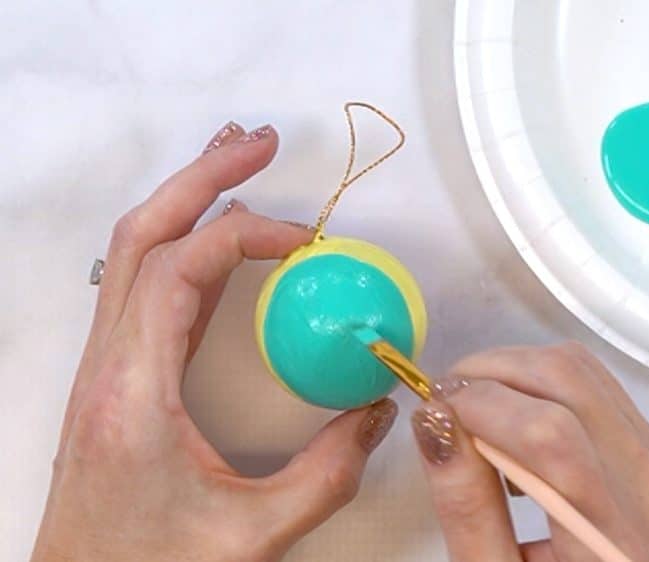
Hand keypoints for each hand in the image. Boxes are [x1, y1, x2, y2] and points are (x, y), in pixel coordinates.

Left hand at [32, 122, 397, 561]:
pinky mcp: (120, 373)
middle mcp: (109, 364)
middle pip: (144, 234)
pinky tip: (224, 243)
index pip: (180, 270)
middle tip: (258, 144)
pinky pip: (150, 287)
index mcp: (132, 390)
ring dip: (189, 200)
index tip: (303, 241)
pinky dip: (188, 247)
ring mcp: (108, 365)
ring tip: (240, 167)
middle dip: (203, 177)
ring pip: (138, 252)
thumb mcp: (253, 535)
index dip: (245, 235)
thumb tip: (375, 412)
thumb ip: (328, 473)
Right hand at [411, 344, 648, 561]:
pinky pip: (593, 381)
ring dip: (512, 370)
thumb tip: (434, 417)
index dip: (480, 405)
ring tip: (474, 410)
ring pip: (579, 367)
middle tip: (445, 403)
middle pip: (566, 380)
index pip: (549, 433)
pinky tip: (513, 418)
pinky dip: (539, 381)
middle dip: (489, 373)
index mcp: (617, 536)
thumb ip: (466, 506)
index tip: (433, 411)